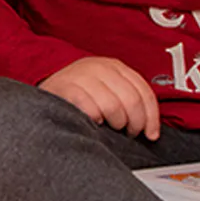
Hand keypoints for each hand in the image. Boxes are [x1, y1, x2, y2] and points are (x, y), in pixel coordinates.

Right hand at [42, 56, 160, 140]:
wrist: (47, 88)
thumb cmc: (80, 93)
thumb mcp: (107, 87)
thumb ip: (127, 97)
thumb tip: (150, 124)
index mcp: (115, 66)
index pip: (143, 91)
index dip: (151, 117)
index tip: (151, 134)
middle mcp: (100, 67)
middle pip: (131, 100)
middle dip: (135, 123)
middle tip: (129, 133)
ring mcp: (82, 76)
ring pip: (113, 106)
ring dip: (115, 123)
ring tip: (110, 127)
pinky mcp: (67, 88)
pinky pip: (91, 109)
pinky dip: (95, 121)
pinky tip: (93, 123)